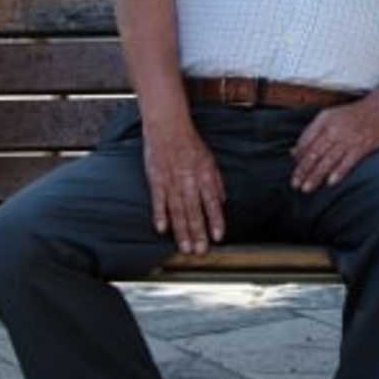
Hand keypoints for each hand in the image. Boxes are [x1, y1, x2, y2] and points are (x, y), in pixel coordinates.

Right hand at [143, 117, 225, 253]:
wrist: (168, 127)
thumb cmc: (191, 144)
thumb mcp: (210, 160)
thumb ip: (216, 183)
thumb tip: (221, 202)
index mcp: (205, 175)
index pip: (212, 202)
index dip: (216, 220)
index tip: (218, 237)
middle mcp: (189, 180)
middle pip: (194, 211)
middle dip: (198, 233)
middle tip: (200, 251)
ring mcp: (172, 181)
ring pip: (177, 210)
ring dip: (181, 231)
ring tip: (185, 247)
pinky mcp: (156, 179)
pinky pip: (158, 200)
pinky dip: (160, 215)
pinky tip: (162, 230)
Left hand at [291, 99, 378, 191]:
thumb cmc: (353, 115)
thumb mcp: (329, 117)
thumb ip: (312, 133)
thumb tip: (294, 152)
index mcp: (324, 120)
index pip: (305, 140)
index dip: (298, 157)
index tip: (294, 170)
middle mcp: (334, 129)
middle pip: (314, 153)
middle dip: (303, 170)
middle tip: (295, 184)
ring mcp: (348, 139)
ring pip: (328, 160)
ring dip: (316, 176)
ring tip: (306, 188)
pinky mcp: (362, 147)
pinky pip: (347, 162)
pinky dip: (338, 173)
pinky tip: (330, 183)